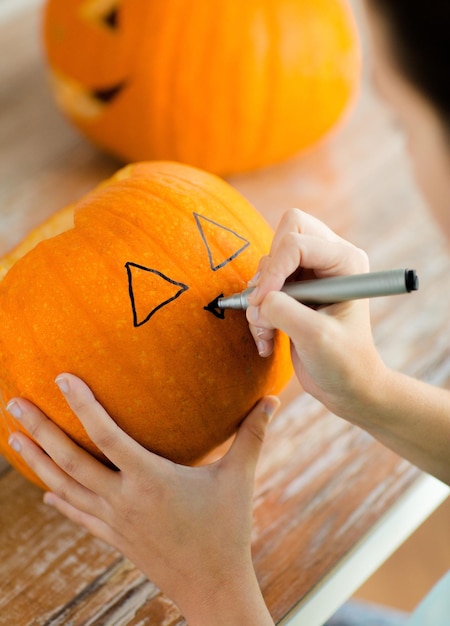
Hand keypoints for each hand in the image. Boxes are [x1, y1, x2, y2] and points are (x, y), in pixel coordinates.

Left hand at [7, 375, 278, 625]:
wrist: (212, 588)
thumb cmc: (228, 531)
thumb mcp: (239, 478)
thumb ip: (252, 435)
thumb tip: (273, 399)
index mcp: (150, 479)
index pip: (106, 435)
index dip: (82, 405)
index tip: (61, 378)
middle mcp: (123, 499)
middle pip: (71, 459)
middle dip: (39, 429)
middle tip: (13, 401)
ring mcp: (114, 521)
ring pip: (65, 486)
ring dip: (37, 461)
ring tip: (13, 437)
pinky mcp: (115, 538)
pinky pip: (78, 514)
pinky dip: (59, 499)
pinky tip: (45, 491)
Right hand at [246, 209, 384, 415]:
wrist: (348, 388)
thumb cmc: (344, 363)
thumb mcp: (315, 337)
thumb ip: (283, 310)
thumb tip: (256, 301)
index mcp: (346, 261)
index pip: (296, 242)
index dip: (273, 271)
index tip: (262, 305)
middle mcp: (329, 259)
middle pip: (285, 232)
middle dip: (267, 271)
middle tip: (263, 305)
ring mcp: (311, 274)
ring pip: (268, 263)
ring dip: (260, 301)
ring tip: (268, 332)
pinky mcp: (295, 291)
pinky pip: (263, 286)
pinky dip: (258, 313)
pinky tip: (268, 339)